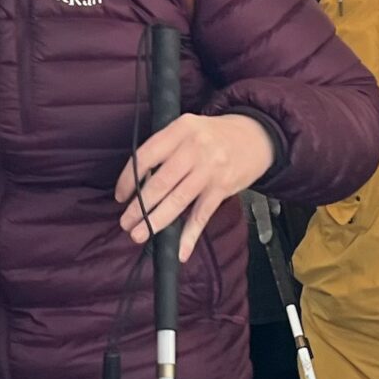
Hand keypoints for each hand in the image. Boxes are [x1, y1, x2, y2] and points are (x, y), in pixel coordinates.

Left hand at [114, 113, 275, 262]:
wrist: (257, 136)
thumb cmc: (215, 135)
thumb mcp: (189, 128)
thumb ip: (166, 148)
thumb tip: (139, 182)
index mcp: (181, 129)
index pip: (146, 155)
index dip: (129, 179)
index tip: (121, 195)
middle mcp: (194, 148)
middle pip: (160, 182)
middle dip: (139, 207)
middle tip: (126, 222)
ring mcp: (210, 169)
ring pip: (177, 200)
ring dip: (156, 221)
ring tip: (140, 234)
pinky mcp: (223, 187)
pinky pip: (202, 215)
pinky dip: (190, 235)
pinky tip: (181, 250)